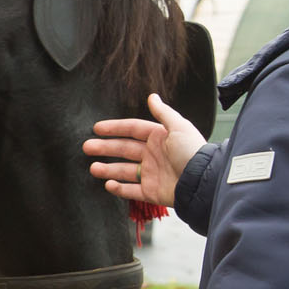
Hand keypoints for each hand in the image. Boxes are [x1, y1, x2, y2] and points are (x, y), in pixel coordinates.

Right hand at [82, 94, 205, 208]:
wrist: (201, 180)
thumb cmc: (192, 151)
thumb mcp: (179, 126)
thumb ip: (163, 112)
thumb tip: (152, 96)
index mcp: (158, 138)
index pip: (132, 130)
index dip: (115, 128)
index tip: (97, 128)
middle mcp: (153, 155)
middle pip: (124, 150)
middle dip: (105, 148)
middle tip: (87, 147)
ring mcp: (151, 174)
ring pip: (123, 171)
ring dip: (107, 169)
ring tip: (93, 168)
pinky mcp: (151, 192)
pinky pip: (131, 191)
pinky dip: (119, 188)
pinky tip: (108, 184)